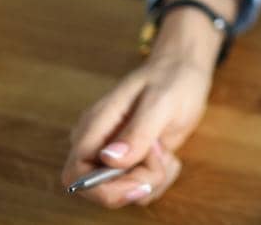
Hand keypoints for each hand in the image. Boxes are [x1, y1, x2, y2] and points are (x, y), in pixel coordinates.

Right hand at [61, 51, 210, 206]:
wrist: (184, 69)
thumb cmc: (172, 78)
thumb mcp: (161, 101)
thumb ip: (138, 130)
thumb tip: (109, 159)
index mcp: (95, 126)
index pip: (76, 174)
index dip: (102, 189)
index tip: (140, 183)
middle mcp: (98, 144)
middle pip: (99, 189)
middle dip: (134, 184)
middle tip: (162, 158)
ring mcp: (113, 154)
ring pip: (122, 192)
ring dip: (150, 181)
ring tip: (166, 152)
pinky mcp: (130, 160)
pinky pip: (137, 187)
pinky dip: (156, 179)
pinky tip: (168, 157)